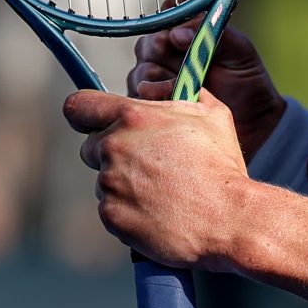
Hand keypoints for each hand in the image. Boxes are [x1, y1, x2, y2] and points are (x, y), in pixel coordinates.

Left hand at [68, 90, 251, 269]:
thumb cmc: (222, 166)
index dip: (85, 114)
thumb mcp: (212, 114)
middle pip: (91, 147)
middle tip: (148, 165)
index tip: (92, 122)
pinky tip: (157, 211)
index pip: (79, 106)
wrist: (228, 219)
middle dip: (113, 153)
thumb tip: (155, 87)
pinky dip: (128, 211)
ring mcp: (110, 183)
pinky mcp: (111, 215)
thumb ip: (178, 92)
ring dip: (124, 184)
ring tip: (162, 192)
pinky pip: (111, 209)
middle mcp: (114, 147)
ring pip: (104, 180)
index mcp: (132, 117)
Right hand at [130, 16, 287, 161]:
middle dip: (162, 51)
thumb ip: (215, 34)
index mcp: (192, 32)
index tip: (179, 32)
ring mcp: (160, 78)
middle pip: (148, 41)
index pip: (168, 14)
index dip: (168, 20)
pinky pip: (139, 98)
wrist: (254, 125)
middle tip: (181, 62)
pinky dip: (154, 99)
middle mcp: (171, 52)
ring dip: (159, 78)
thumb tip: (179, 31)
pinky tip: (173, 101)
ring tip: (181, 88)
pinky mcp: (155, 103)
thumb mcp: (240, 53)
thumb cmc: (248, 84)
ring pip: (141, 70)